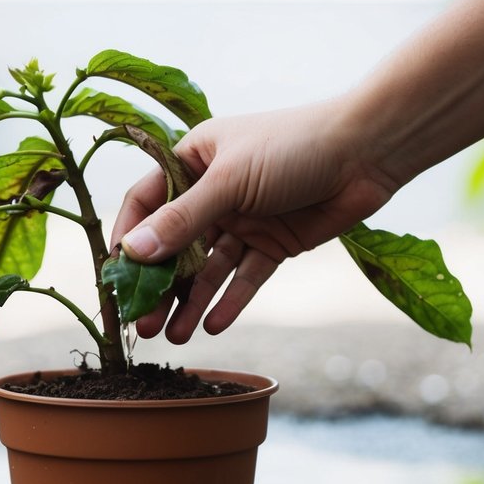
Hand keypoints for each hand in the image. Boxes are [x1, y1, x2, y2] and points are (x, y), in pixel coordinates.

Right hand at [110, 100, 395, 342]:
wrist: (367, 152)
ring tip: (175, 336)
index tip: (115, 278)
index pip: (146, 203)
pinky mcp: (274, 243)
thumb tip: (131, 253)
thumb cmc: (293, 147)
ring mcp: (245, 219)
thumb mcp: (229, 182)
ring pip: (208, 268)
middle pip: (175, 245)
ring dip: (191, 301)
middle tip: (142, 323)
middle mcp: (214, 191)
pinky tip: (214, 326)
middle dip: (159, 285)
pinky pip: (245, 277)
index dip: (129, 239)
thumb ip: (182, 220)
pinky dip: (231, 300)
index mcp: (194, 160)